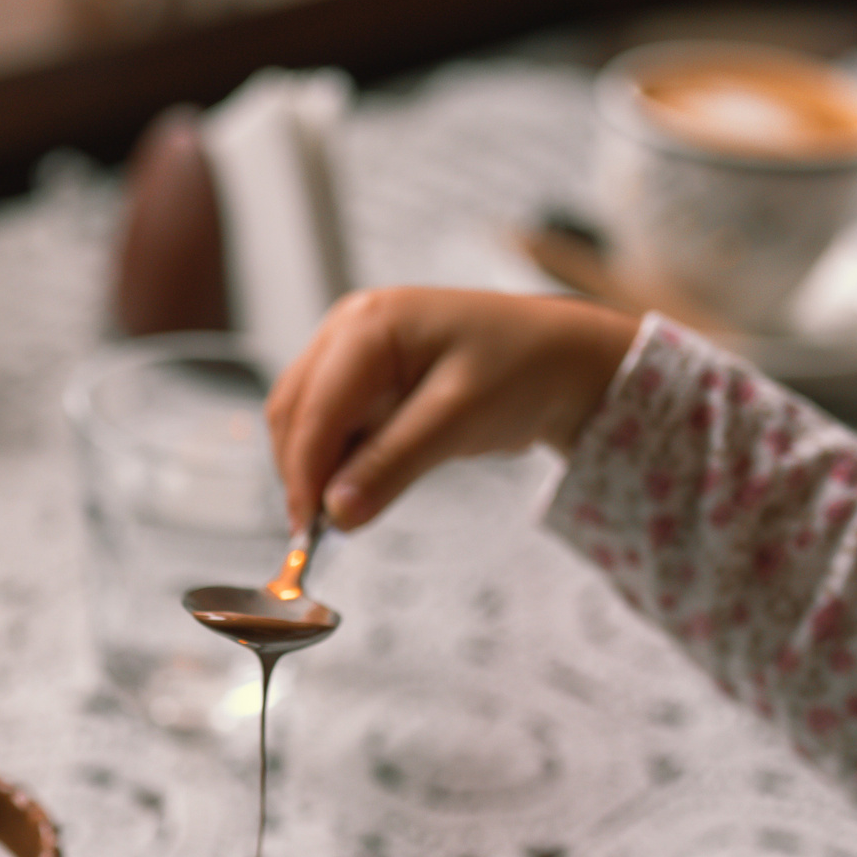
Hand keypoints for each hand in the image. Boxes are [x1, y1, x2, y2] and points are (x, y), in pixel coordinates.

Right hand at [265, 288, 636, 536]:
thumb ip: (392, 464)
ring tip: (342, 513)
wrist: (562, 360)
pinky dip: (334, 462)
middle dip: (301, 473)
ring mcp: (352, 354)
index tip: (308, 530)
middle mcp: (349, 330)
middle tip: (319, 532)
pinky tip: (356, 488)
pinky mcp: (363, 380)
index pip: (313, 408)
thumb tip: (336, 513)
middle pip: (294, 412)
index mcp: (368, 324)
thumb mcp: (458, 419)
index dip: (304, 473)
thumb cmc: (523, 367)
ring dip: (314, 470)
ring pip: (304, 422)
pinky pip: (330, 426)